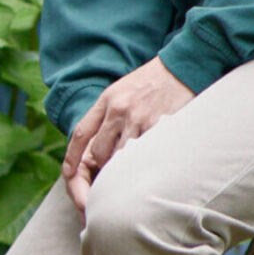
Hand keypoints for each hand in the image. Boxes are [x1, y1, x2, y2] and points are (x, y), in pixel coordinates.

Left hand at [63, 56, 194, 215]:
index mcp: (107, 100)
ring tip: (128, 182)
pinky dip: (140, 168)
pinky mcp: (157, 127)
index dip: (72, 161)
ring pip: (118, 161)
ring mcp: (137, 119)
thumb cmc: (154, 84)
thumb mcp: (124, 91)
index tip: (70, 178)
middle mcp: (118, 110)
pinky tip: (146, 172)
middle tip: (107, 188)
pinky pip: (141, 158)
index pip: (80, 135)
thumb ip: (108, 117)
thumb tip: (94, 154)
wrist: (183, 67)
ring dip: (120, 174)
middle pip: (97, 155)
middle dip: (100, 174)